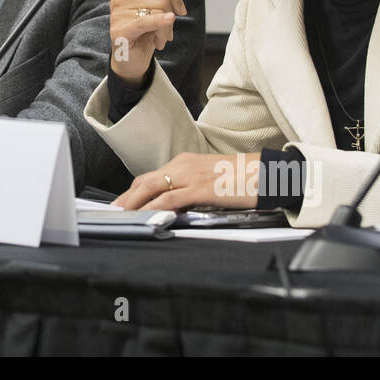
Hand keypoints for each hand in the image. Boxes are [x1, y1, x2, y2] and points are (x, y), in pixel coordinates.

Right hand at [109, 0, 184, 85]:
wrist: (131, 59)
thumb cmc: (143, 30)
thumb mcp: (155, 2)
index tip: (179, 10)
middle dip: (171, 16)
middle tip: (167, 30)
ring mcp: (118, 14)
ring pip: (159, 12)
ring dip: (166, 30)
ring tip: (159, 38)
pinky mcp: (120, 31)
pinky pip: (146, 22)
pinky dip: (160, 23)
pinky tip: (168, 25)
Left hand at [112, 152, 259, 210]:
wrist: (266, 173)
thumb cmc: (242, 179)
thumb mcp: (210, 181)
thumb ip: (191, 191)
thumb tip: (176, 207)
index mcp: (184, 162)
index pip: (151, 177)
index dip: (133, 192)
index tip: (122, 203)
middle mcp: (183, 165)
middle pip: (144, 181)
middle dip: (126, 198)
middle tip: (113, 212)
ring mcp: (191, 176)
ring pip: (151, 188)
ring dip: (133, 203)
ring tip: (121, 217)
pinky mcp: (201, 188)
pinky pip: (171, 198)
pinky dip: (154, 207)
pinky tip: (146, 216)